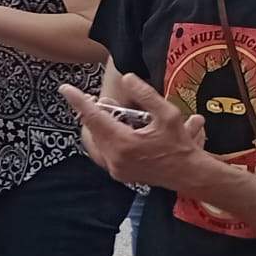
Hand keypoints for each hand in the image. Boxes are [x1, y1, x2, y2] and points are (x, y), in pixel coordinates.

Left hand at [60, 75, 210, 194]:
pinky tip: (120, 129)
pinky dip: (106, 138)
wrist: (189, 175)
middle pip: (91, 129)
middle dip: (93, 113)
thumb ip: (145, 95)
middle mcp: (115, 158)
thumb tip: (127, 79)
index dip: (78, 101)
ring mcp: (115, 168)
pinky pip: (103, 151)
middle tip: (104, 102)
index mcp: (124, 143)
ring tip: (115, 115)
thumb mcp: (168, 114)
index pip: (94, 117)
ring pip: (95, 141)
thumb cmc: (180, 145)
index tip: (65, 89)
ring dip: (99, 126)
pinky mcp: (118, 173)